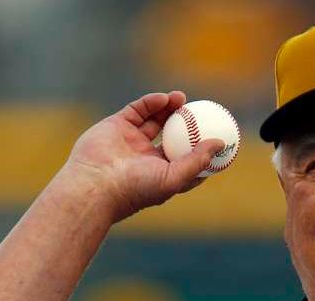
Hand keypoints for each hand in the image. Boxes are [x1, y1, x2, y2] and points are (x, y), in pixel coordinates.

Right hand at [61, 91, 226, 221]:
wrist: (94, 183)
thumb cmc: (136, 187)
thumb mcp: (174, 178)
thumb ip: (198, 160)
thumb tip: (219, 143)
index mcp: (161, 173)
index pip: (186, 159)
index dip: (202, 148)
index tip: (218, 135)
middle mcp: (146, 157)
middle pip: (172, 135)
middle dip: (187, 123)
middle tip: (201, 110)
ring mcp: (131, 141)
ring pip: (155, 120)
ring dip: (170, 108)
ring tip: (183, 98)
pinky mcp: (117, 126)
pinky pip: (138, 110)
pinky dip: (151, 102)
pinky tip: (165, 98)